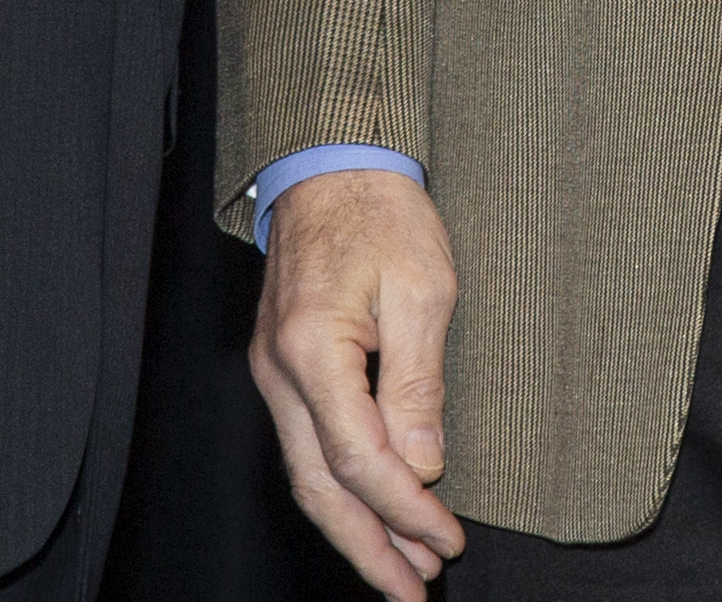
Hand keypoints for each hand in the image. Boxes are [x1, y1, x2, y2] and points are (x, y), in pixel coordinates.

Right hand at [249, 167, 467, 596]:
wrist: (332, 163)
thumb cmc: (382, 213)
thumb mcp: (423, 290)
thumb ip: (418, 386)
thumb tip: (423, 468)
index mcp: (312, 350)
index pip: (359, 460)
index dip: (406, 511)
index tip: (448, 541)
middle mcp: (279, 371)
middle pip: (320, 488)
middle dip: (370, 548)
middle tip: (415, 591)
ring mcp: (273, 373)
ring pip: (307, 475)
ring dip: (354, 530)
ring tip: (400, 572)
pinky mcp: (282, 368)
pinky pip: (306, 448)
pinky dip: (340, 490)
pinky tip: (372, 513)